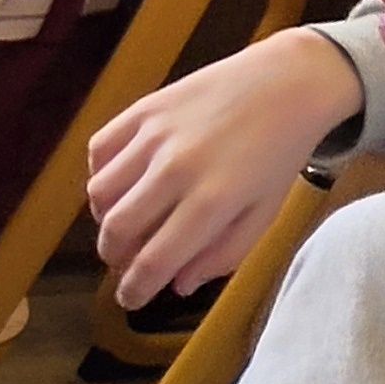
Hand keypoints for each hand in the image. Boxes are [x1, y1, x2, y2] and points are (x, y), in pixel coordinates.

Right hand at [89, 27, 360, 306]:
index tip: (129, 299)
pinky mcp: (143, 109)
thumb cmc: (278, 156)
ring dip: (104, 219)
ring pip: (99, 193)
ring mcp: (154, 136)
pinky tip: (122, 182)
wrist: (285, 83)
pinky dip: (101, 174)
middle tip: (125, 262)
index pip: (154, 260)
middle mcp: (176, 169)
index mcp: (213, 202)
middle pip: (117, 230)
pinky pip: (99, 150)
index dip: (135, 288)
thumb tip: (177, 285)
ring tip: (124, 222)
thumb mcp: (264, 215)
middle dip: (113, 256)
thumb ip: (221, 255)